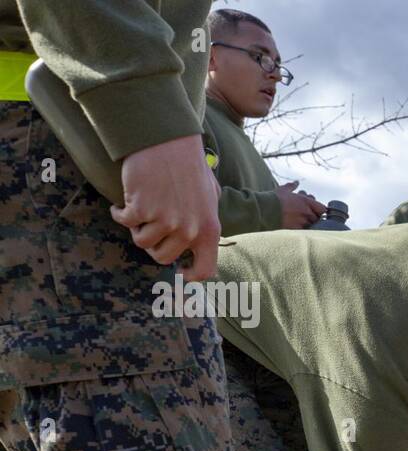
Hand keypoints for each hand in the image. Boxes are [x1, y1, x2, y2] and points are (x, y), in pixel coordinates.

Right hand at [111, 133, 219, 278]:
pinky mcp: (142, 209)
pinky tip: (124, 201)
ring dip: (137, 227)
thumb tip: (197, 241)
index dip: (191, 275)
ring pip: (142, 242)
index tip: (179, 272)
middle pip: (163, 257)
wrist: (168, 140)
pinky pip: (124, 222)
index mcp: (210, 230)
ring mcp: (165, 221)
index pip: (205, 269)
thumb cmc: (189, 165)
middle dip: (154, 244)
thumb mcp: (210, 196)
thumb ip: (205, 221)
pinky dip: (120, 213)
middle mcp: (189, 230)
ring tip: (140, 209)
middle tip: (150, 225)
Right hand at [276, 180, 326, 228]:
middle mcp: (306, 212)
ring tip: (300, 223)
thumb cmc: (273, 199)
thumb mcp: (283, 190)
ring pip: (311, 226)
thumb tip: (296, 182)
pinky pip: (303, 232)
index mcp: (305, 201)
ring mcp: (302, 222)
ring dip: (307, 224)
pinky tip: (296, 229)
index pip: (322, 209)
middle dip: (313, 217)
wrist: (263, 210)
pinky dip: (301, 230)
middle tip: (306, 217)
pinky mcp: (296, 230)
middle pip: (317, 218)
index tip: (315, 211)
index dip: (319, 210)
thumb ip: (292, 186)